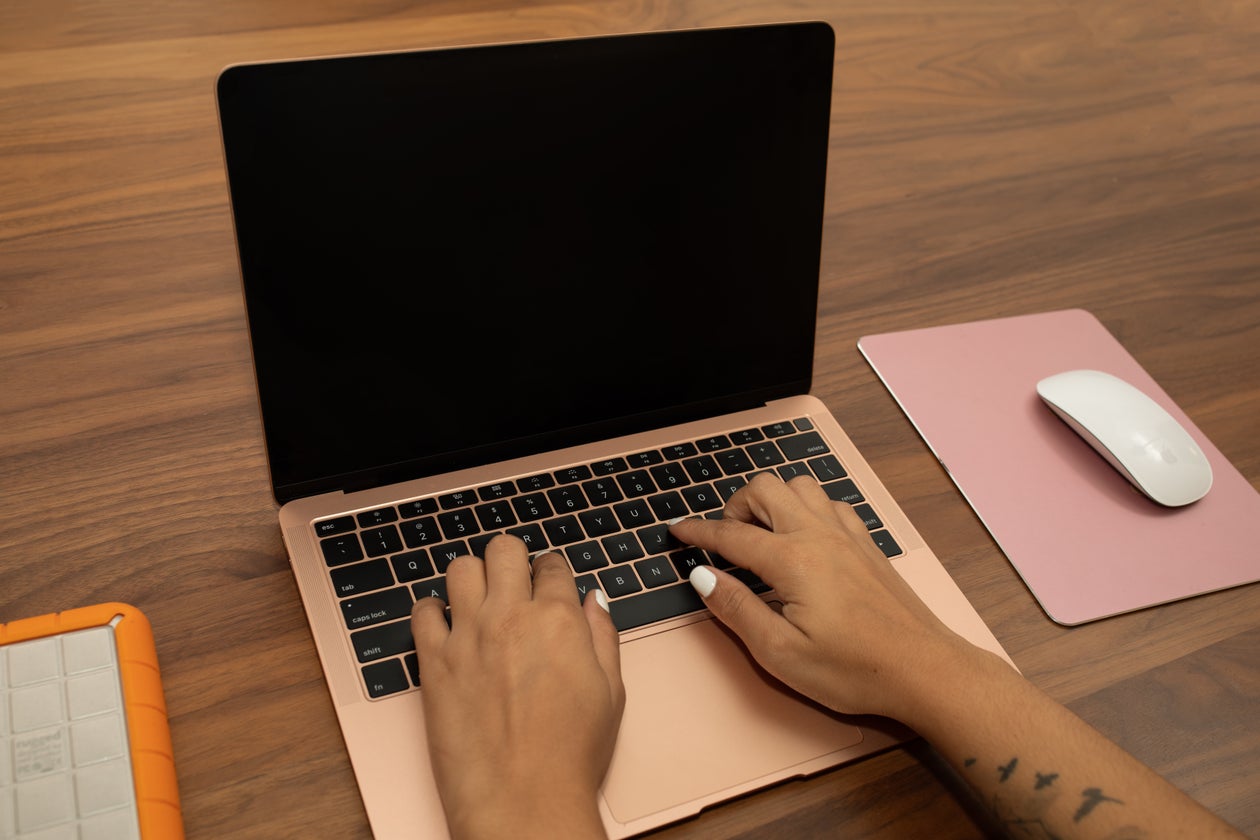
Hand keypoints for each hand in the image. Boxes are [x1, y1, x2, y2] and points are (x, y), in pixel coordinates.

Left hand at [412, 535, 623, 839]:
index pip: (551, 564)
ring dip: (472, 577)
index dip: (551, 572)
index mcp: (559, 619)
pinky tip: (446, 627)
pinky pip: (422, 611)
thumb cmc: (570, 755)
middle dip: (511, 559)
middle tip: (512, 580)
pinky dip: (432, 611)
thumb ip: (603, 635)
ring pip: (460, 568)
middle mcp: (511, 617)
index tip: (547, 584)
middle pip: (504, 550)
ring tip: (478, 599)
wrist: (522, 799)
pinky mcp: (434, 662)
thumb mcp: (611, 691)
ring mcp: (468, 637)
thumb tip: (593, 601)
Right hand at [669, 473, 988, 721]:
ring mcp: (848, 536)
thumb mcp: (780, 654)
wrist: (923, 670)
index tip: (677, 532)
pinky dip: (808, 509)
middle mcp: (818, 536)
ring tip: (762, 535)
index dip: (698, 532)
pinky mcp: (868, 546)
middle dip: (735, 506)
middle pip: (766, 489)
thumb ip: (737, 610)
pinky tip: (805, 538)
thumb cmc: (854, 670)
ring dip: (773, 500)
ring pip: (801, 487)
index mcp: (792, 561)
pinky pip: (831, 504)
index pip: (730, 535)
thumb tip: (703, 578)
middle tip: (724, 540)